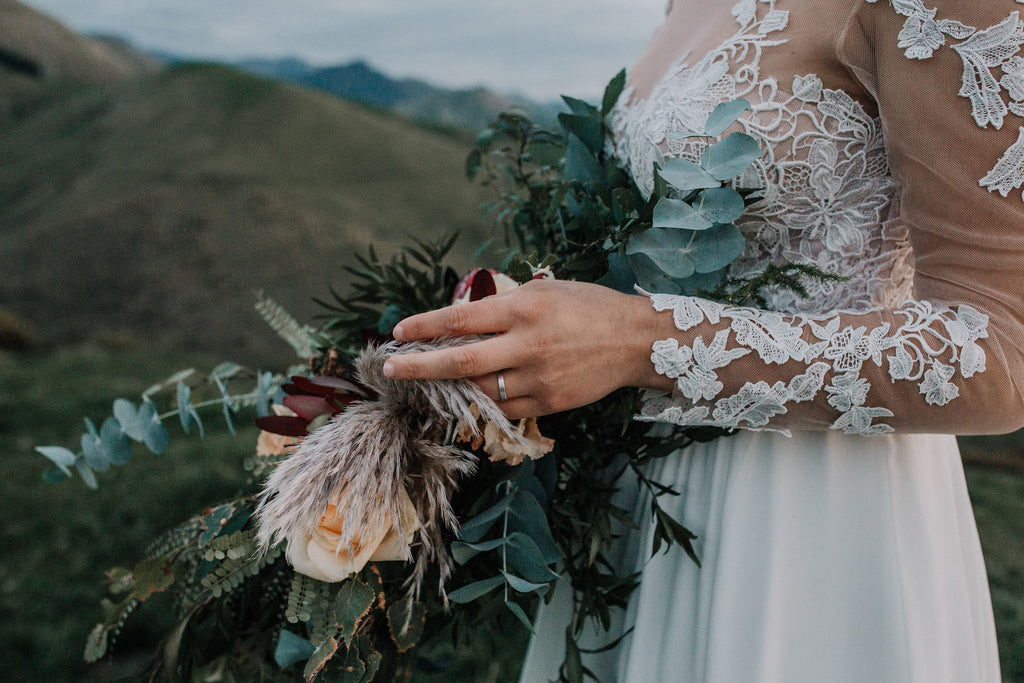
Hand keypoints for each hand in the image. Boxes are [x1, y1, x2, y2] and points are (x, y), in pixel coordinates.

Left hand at [383, 279, 670, 417]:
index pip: (461, 320)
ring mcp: (538, 377)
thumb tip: (462, 321)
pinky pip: (504, 408)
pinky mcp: (549, 402)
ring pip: (479, 390)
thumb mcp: (545, 291)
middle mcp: (527, 344)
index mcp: (524, 308)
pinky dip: (482, 403)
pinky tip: (468, 397)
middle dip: (419, 367)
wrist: (635, 340)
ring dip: (448, 389)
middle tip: (391, 368)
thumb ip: (504, 306)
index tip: (398, 332)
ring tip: (427, 384)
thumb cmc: (588, 307)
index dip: (424, 327)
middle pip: (460, 362)